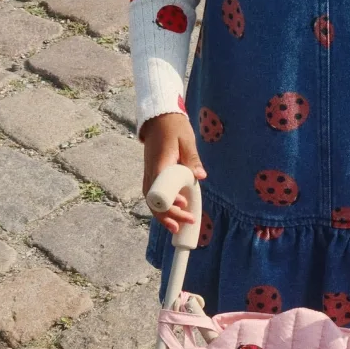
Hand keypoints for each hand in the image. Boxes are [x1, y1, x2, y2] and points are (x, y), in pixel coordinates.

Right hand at [140, 113, 205, 233]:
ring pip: (152, 202)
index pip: (160, 189)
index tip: (183, 204)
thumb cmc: (174, 128)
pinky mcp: (151, 177)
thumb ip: (192, 159)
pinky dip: (162, 209)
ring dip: (163, 216)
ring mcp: (149, 176)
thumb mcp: (186, 140)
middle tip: (184, 224)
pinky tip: (172, 216)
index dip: (170, 201)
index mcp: (159, 164)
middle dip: (168, 215)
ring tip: (176, 229)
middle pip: (154, 201)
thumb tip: (201, 176)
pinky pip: (154, 197)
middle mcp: (151, 173)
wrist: (158, 119)